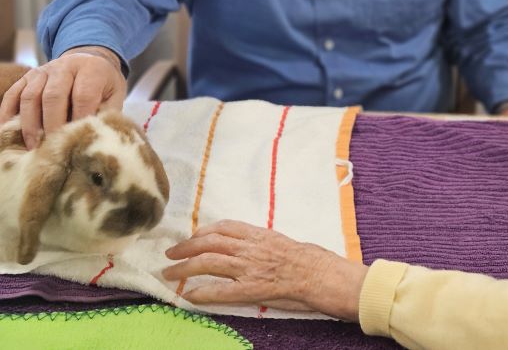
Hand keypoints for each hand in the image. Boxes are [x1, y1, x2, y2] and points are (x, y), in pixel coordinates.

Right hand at [0, 46, 125, 148]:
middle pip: (53, 96)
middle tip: (51, 148)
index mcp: (92, 69)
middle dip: (51, 125)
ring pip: (30, 97)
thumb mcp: (115, 95)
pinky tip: (8, 132)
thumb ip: (107, 113)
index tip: (76, 140)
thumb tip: (96, 138)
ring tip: (33, 147)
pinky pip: (13, 94)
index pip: (83, 95)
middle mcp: (65, 66)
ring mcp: (43, 70)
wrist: (90, 60)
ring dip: (30, 124)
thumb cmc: (104, 84)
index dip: (79, 119)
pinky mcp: (27, 76)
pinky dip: (7, 113)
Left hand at [163, 220, 368, 320]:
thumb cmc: (310, 260)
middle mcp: (250, 248)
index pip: (224, 227)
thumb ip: (262, 242)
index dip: (203, 231)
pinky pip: (221, 291)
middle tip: (170, 254)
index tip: (191, 237)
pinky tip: (188, 296)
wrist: (322, 275)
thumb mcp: (283, 242)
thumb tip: (246, 245)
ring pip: (208, 263)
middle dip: (186, 247)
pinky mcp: (252, 289)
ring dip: (184, 268)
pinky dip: (201, 293)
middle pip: (209, 243)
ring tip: (169, 273)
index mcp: (259, 235)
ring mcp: (249, 268)